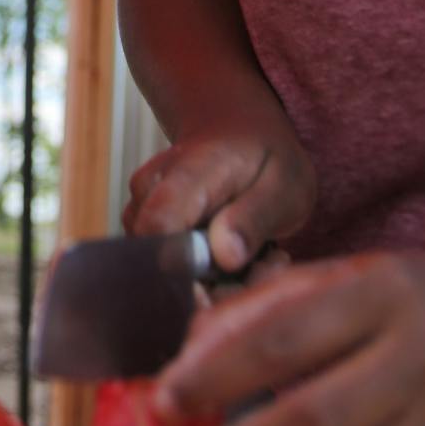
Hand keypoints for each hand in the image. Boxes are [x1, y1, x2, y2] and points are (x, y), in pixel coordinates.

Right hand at [122, 115, 314, 272]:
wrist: (238, 134)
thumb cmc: (265, 159)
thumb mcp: (284, 185)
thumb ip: (254, 218)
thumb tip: (223, 256)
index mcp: (189, 172)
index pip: (160, 225)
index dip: (183, 269)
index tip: (222, 291)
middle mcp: (151, 186)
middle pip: (154, 255)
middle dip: (204, 283)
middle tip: (260, 271)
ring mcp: (140, 205)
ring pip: (158, 264)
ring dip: (206, 279)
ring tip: (252, 260)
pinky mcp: (141, 224)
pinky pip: (160, 261)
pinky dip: (197, 272)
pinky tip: (229, 258)